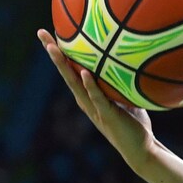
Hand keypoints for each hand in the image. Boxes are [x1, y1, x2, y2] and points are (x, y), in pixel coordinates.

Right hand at [38, 29, 157, 168]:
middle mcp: (86, 101)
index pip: (71, 70)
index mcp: (88, 96)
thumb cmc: (134, 124)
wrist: (141, 149)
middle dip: (53, 53)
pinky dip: (90, 85)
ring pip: (75, 84)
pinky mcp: (107, 115)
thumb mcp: (127, 98)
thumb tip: (131, 61)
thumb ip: (122, 84)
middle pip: (65, 73)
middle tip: (40, 33)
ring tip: (53, 48)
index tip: (49, 33)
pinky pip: (97, 98)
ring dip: (63, 66)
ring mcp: (94, 108)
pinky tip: (84, 72)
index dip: (60, 53)